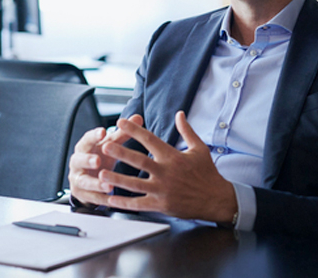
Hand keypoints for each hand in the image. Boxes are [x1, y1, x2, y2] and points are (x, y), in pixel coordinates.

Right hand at [68, 115, 140, 205]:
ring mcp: (78, 178)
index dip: (94, 136)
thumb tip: (138, 118)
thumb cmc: (101, 157)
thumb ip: (123, 134)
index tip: (103, 132)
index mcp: (85, 147)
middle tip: (97, 160)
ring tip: (108, 185)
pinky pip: (90, 197)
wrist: (89, 178)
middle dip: (87, 160)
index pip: (87, 139)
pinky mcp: (81, 193)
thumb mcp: (110, 146)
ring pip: (83, 181)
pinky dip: (100, 198)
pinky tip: (110, 199)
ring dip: (95, 183)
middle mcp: (78, 162)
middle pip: (79, 159)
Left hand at [99, 111, 236, 223]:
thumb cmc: (207, 173)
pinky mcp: (161, 205)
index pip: (150, 140)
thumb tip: (179, 113)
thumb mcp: (199, 149)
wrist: (216, 199)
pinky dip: (123, 202)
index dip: (134, 130)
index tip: (120, 121)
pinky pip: (138, 204)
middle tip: (105, 146)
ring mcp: (162, 190)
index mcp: (173, 157)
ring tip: (100, 173)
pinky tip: (110, 198)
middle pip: (139, 161)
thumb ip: (187, 130)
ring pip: (135, 184)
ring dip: (117, 178)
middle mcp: (166, 173)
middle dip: (121, 153)